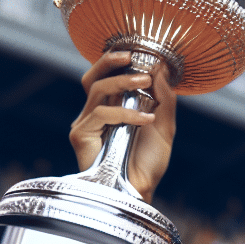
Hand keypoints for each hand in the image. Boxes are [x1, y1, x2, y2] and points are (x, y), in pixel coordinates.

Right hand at [70, 51, 177, 202]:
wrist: (142, 190)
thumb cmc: (149, 163)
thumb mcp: (164, 127)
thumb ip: (164, 100)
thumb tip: (161, 69)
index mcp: (113, 108)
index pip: (107, 76)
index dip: (119, 61)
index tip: (142, 53)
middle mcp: (96, 113)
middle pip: (93, 76)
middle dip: (111, 61)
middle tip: (133, 56)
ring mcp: (87, 124)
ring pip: (97, 89)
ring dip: (123, 81)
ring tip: (145, 81)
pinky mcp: (81, 135)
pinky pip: (100, 113)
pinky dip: (125, 112)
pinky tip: (145, 119)